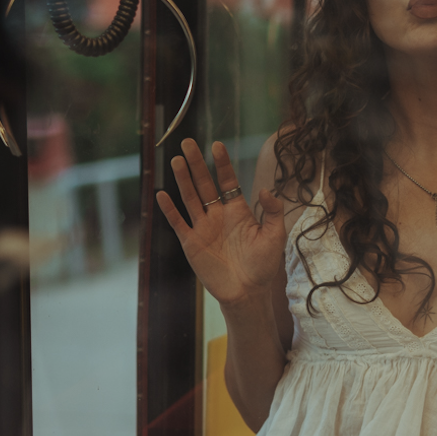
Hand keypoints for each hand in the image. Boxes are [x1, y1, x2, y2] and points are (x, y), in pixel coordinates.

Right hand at [156, 139, 286, 308]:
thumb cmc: (262, 266)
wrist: (247, 293)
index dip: (222, 163)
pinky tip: (162, 193)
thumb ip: (272, 212)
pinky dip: (169, 209)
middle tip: (188, 142)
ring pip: (190, 198)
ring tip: (177, 160)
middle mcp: (218, 216)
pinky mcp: (191, 243)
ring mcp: (203, 228)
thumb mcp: (274, 236)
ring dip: (183, 179)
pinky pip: (178, 222)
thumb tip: (265, 190)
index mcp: (237, 211)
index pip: (227, 181)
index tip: (217, 145)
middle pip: (204, 184)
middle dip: (196, 163)